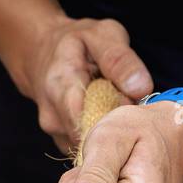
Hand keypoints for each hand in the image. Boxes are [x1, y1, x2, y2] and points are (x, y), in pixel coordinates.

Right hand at [18, 17, 153, 150]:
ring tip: (117, 103)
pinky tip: (107, 113)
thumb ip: (120, 60)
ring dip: (112, 128)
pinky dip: (104, 133)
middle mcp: (53, 116)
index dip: (118, 118)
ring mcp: (56, 133)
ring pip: (94, 144)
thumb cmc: (76, 42)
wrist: (40, 53)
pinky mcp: (63, 142)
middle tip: (130, 100)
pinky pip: (90, 146)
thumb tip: (141, 88)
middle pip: (95, 137)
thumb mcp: (102, 35)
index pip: (89, 120)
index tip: (134, 104)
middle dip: (118, 124)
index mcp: (60, 86)